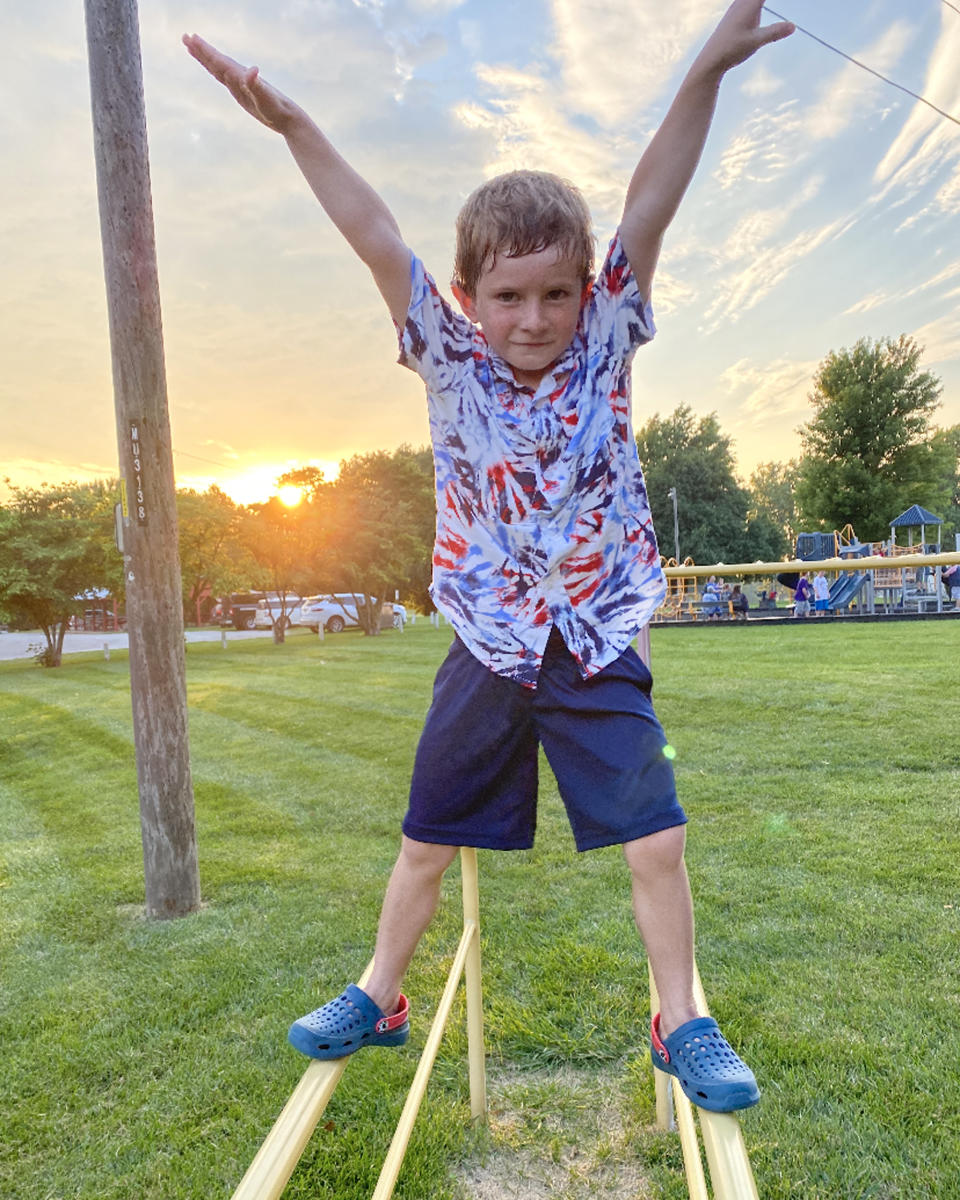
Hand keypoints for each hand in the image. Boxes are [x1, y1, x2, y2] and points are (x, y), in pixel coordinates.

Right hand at [182, 34, 303, 134]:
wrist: (288, 117)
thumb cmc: (276, 109)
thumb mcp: (265, 99)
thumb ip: (257, 85)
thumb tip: (252, 70)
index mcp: (240, 76)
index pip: (219, 61)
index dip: (204, 51)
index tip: (191, 38)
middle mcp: (239, 77)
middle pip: (216, 61)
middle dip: (201, 50)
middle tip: (185, 37)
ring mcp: (240, 84)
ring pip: (218, 67)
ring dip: (206, 58)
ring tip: (192, 47)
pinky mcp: (242, 92)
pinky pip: (224, 78)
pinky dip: (215, 70)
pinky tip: (214, 67)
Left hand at [698, 0, 794, 76]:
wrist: (711, 59)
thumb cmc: (731, 50)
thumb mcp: (755, 42)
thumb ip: (774, 33)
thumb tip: (793, 26)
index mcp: (749, 4)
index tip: (774, 0)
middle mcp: (742, 2)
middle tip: (761, 12)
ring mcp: (737, 7)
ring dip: (760, 0)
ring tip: (761, 5)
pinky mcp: (735, 14)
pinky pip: (747, 0)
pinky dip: (756, 0)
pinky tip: (755, 4)